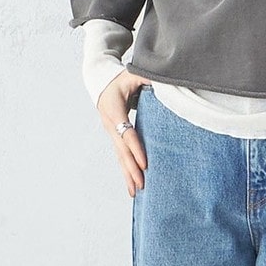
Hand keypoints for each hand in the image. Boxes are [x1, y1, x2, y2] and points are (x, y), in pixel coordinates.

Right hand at [96, 70, 152, 197]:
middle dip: (131, 169)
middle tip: (142, 185)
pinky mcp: (114, 137)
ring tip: (136, 192)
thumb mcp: (133, 74)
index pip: (126, 133)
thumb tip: (164, 79)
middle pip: (121, 150)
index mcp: (114, 109)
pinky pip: (120, 156)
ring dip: (127, 174)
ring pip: (119, 156)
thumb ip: (146, 77)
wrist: (101, 82)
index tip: (145, 164)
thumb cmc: (121, 78)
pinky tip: (132, 185)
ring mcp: (110, 132)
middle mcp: (110, 124)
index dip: (136, 148)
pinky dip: (126, 171)